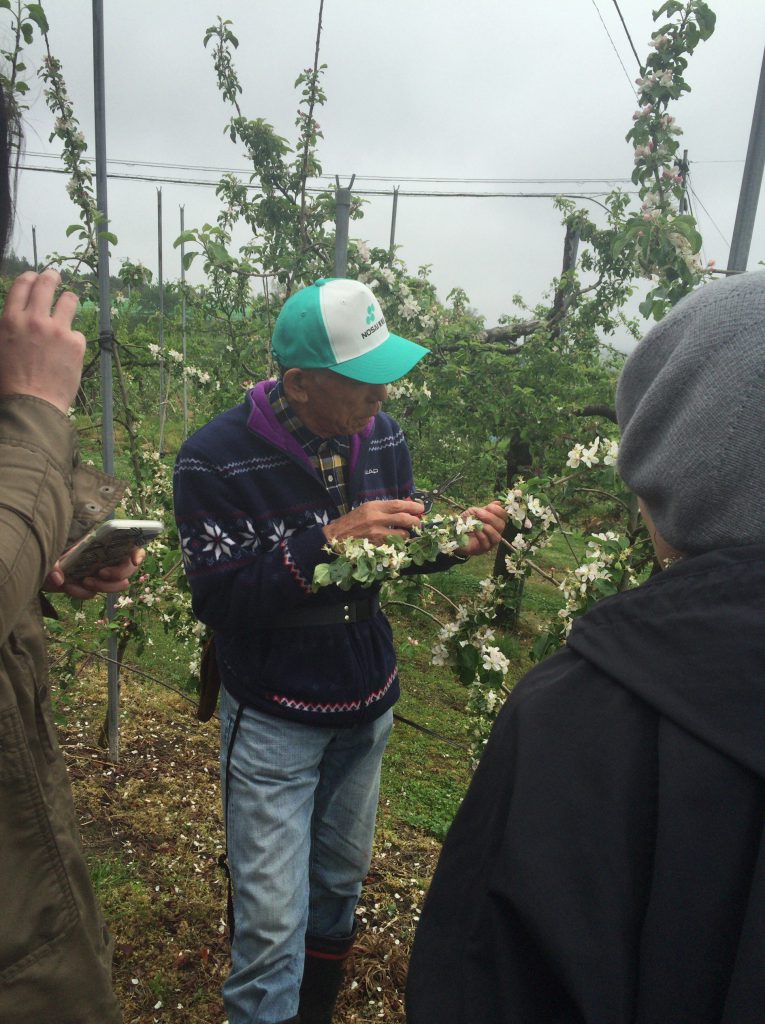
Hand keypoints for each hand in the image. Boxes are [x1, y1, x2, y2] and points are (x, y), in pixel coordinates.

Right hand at [0, 269, 85, 413]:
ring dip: (69, 299)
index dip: (30, 278)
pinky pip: (77, 333)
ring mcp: (57, 330)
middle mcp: (34, 319)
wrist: (31, 405)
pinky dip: (73, 340)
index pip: (22, 285)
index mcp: (10, 320)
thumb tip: (16, 319)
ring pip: (69, 300)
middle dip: (51, 276)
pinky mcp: (75, 344)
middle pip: (46, 284)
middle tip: (54, 276)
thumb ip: (9, 327)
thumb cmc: (9, 382)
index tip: (34, 277)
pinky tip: (68, 351)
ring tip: (69, 301)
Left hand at [44, 547, 145, 599]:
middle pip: (128, 568)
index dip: (137, 553)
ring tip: (86, 582)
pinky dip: (83, 593)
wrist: (38, 565)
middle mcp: (106, 558)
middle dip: (119, 573)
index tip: (133, 560)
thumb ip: (54, 563)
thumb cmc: (50, 552)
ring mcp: (99, 574)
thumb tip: (60, 578)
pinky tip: (70, 588)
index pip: (130, 545)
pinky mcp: (89, 587)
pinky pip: (94, 594)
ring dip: (104, 586)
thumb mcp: (51, 552)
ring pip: (118, 584)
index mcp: (103, 543)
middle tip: (102, 573)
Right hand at [323, 499, 425, 545]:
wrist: (336, 536)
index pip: (398, 504)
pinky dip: (399, 543)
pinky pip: (394, 544)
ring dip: (408, 534)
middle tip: (419, 523)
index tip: (421, 508)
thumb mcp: (367, 509)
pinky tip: (398, 542)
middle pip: (404, 518)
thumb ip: (384, 509)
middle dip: (415, 521)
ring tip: (407, 533)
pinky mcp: (376, 545)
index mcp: (374, 506)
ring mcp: (376, 533)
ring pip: (402, 534)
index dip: (413, 506)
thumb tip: (404, 508)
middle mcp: (376, 518)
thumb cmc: (353, 521)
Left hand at [458, 501, 508, 557]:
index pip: (504, 516)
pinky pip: (487, 544)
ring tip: (477, 524)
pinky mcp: (482, 549)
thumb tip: (498, 503)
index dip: (498, 511)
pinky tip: (474, 531)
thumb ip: (486, 509)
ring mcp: (490, 542)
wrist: (454, 534)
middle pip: (501, 526)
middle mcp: (495, 532)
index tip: (488, 507)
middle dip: (490, 518)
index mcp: (495, 522)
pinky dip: (481, 535)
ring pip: (497, 537)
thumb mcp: (475, 512)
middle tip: (479, 514)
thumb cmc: (466, 523)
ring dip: (487, 528)